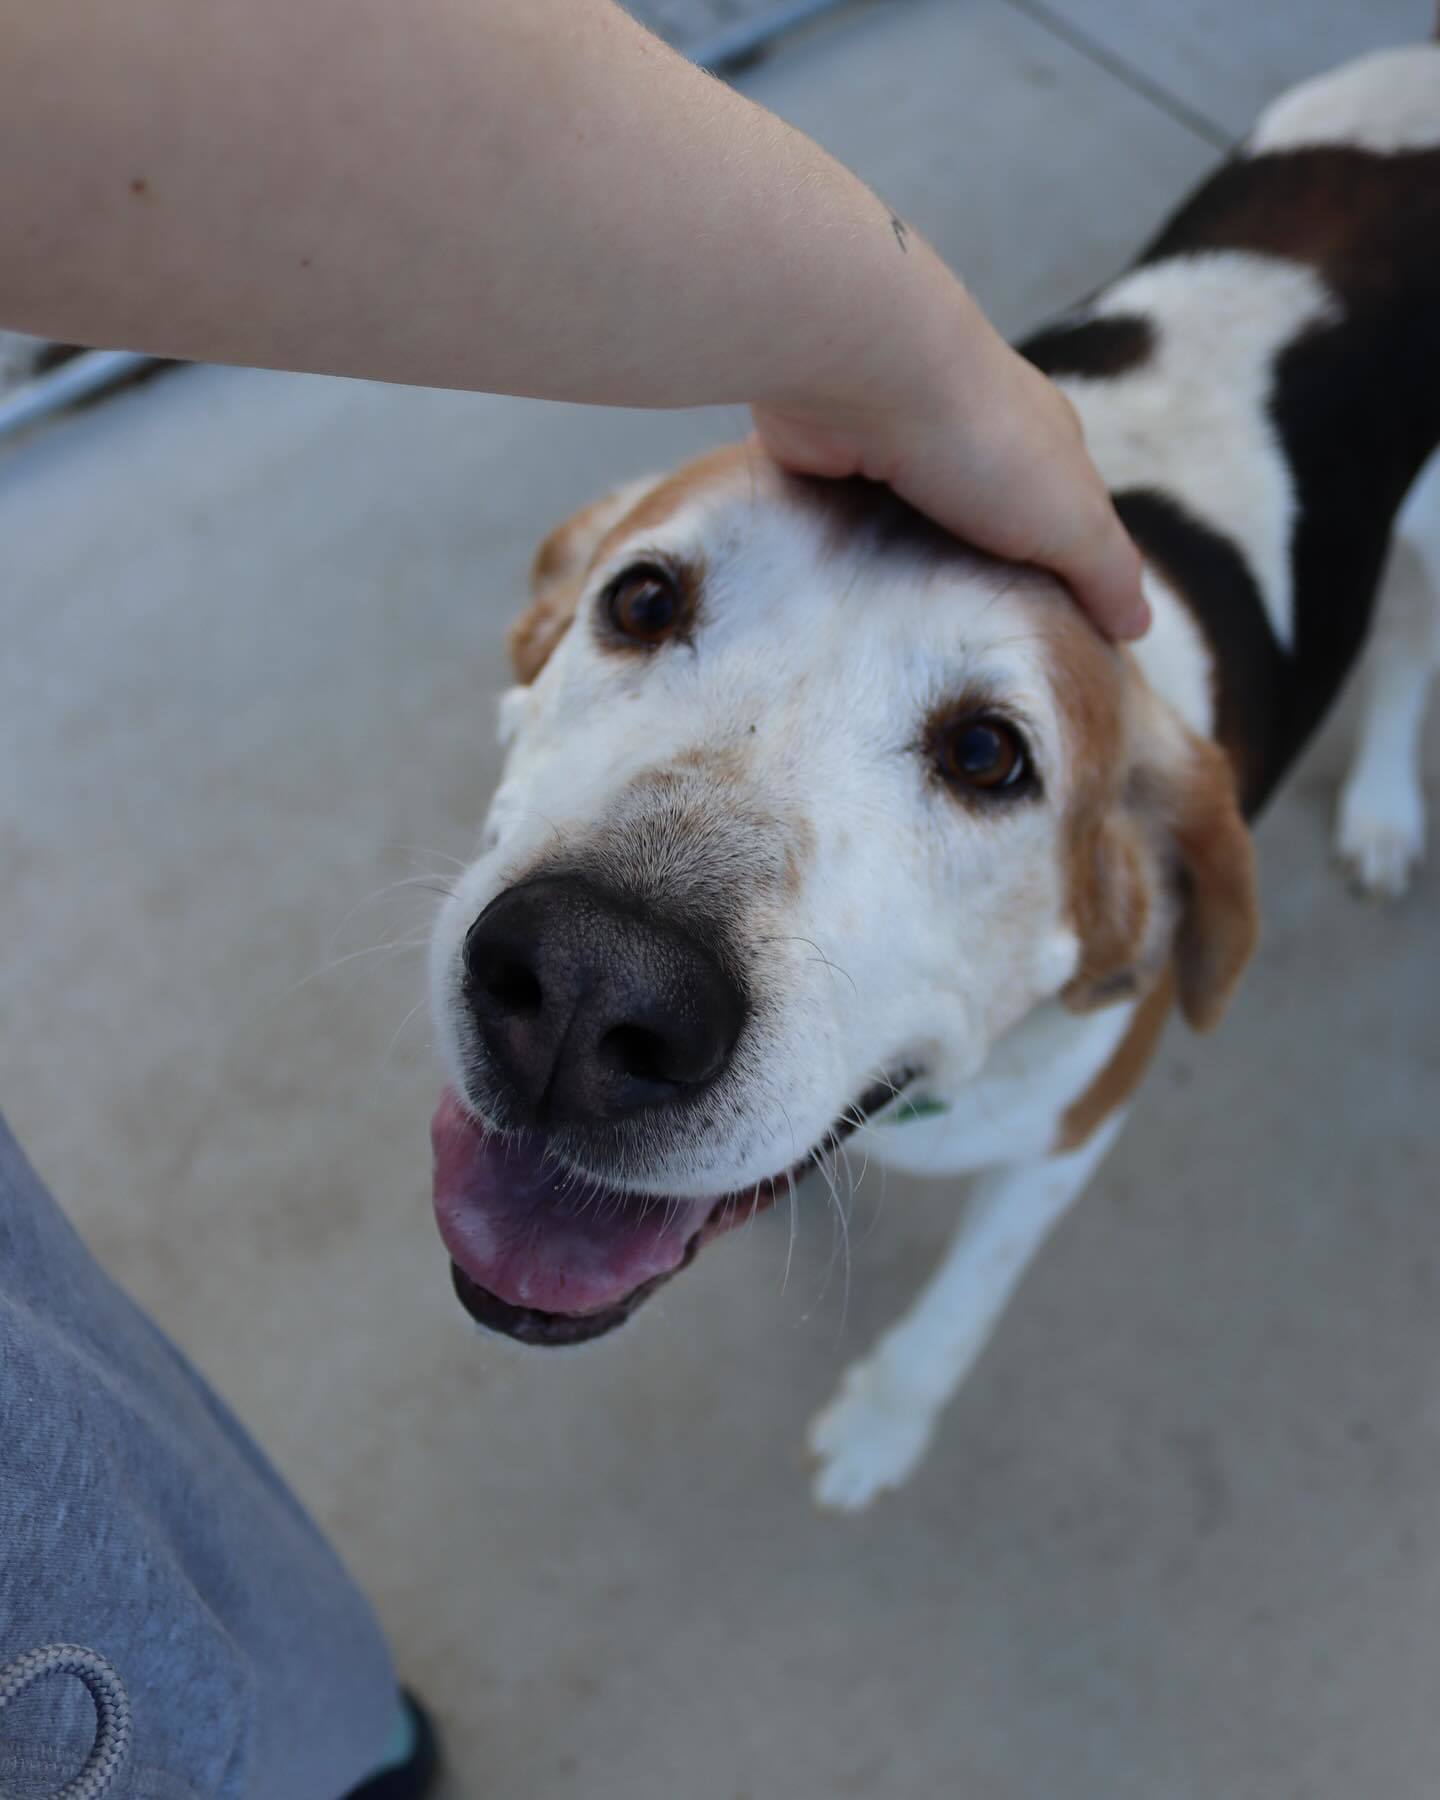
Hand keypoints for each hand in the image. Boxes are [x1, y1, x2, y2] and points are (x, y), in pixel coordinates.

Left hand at [753, 288, 1147, 640]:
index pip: (1066, 521)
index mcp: (1042, 442)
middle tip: (972, 652)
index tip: (1051, 639)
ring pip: (913, 533)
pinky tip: (845, 603)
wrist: (865, 372)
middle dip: (981, 582)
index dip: (1064, 578)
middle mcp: (972, 440)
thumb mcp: (1074, 519)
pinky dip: (851, 560)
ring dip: (911, 577)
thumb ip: (1108, 571)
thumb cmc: (985, 441)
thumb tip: (1139, 626)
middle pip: (985, 530)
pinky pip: (847, 528)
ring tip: (902, 648)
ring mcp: (899, 451)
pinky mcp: (835, 464)